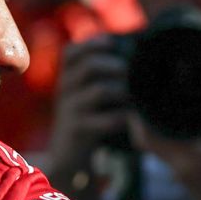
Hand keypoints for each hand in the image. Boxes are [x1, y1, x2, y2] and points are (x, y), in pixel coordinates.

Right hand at [47, 36, 136, 185]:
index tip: (112, 42)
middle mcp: (65, 90)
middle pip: (88, 67)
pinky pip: (105, 121)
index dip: (91, 44)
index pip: (71, 52)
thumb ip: (100, 77)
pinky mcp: (78, 131)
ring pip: (99, 91)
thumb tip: (133, 54)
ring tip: (135, 95)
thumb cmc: (87, 120)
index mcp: (67, 78)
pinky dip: (122, 117)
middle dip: (114, 65)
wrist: (67, 157)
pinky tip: (131, 118)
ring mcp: (70, 111)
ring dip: (123, 89)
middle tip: (132, 70)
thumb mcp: (86, 96)